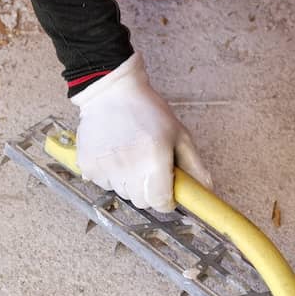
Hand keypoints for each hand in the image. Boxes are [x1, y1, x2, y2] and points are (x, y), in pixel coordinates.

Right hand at [73, 53, 207, 211]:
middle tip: (148, 167)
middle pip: (141, 201)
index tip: (166, 192)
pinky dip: (109, 174)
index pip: (160, 202)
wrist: (112, 92)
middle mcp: (128, 167)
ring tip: (129, 156)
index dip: (166, 200)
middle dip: (148, 190)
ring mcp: (105, 168)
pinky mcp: (88, 166)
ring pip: (122, 192)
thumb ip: (194, 165)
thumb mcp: (178, 134)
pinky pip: (103, 183)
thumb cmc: (148, 111)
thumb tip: (206, 190)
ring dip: (128, 181)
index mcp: (154, 159)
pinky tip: (113, 153)